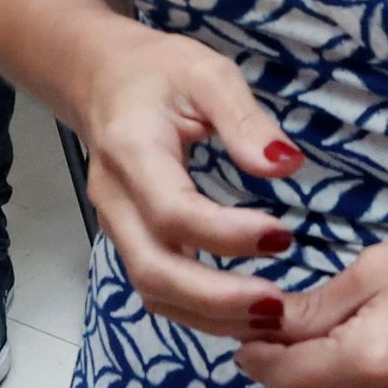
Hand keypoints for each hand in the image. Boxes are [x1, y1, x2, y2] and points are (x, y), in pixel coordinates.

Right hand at [77, 23, 306, 343]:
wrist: (102, 78)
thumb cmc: (158, 71)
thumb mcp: (208, 72)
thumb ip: (245, 119)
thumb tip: (285, 166)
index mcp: (131, 150)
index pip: (173, 211)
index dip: (226, 234)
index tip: (282, 235)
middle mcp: (115, 199)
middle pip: (154, 270)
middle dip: (216, 298)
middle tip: (277, 304)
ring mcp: (116, 225)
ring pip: (152, 290)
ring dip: (209, 315)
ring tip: (269, 316)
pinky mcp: (128, 238)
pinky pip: (156, 288)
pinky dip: (197, 310)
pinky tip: (242, 311)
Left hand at [239, 189, 387, 387]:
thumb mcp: (382, 265)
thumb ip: (320, 307)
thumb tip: (268, 327)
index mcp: (373, 359)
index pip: (283, 376)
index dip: (257, 355)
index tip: (249, 338)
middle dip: (296, 371)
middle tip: (293, 334)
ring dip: (333, 378)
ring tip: (342, 337)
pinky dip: (374, 384)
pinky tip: (382, 352)